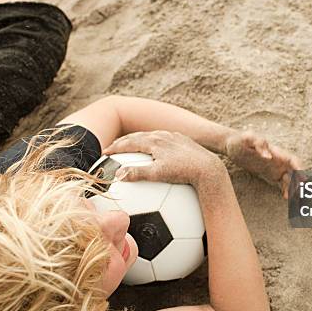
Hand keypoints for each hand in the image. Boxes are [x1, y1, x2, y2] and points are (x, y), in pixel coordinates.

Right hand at [103, 131, 226, 187]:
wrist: (208, 168)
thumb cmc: (183, 172)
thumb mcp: (158, 174)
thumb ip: (137, 174)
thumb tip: (117, 175)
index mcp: (153, 141)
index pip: (128, 142)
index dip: (114, 148)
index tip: (103, 154)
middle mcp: (162, 135)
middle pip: (137, 136)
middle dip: (123, 142)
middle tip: (111, 148)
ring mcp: (173, 137)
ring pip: (150, 136)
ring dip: (137, 140)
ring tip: (130, 146)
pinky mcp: (183, 140)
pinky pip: (162, 139)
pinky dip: (152, 143)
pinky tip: (154, 150)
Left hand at [225, 131, 301, 197]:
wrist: (232, 145)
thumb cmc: (240, 141)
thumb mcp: (247, 139)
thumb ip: (258, 144)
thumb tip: (269, 156)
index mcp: (275, 152)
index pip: (292, 160)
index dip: (299, 168)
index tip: (304, 178)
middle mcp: (278, 160)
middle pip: (294, 171)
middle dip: (299, 181)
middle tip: (301, 192)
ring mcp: (275, 167)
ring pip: (290, 178)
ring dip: (294, 187)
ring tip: (294, 198)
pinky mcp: (270, 174)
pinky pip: (281, 183)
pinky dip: (286, 189)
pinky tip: (286, 197)